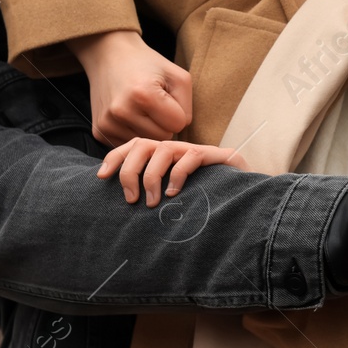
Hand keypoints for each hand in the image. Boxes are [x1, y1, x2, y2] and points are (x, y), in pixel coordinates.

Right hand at [67, 29, 192, 145]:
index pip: (178, 125)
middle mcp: (122, 111)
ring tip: (140, 108)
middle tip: (153, 103)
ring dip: (148, 128)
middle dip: (163, 122)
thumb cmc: (148, 65)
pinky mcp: (99, 132)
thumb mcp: (178, 77)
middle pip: (162, 137)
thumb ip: (187, 107)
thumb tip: (177, 133)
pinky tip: (128, 114)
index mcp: (144, 95)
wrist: (109, 55)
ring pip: (146, 143)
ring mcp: (108, 123)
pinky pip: (130, 145)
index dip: (177, 111)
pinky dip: (133, 132)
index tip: (166, 97)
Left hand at [98, 138, 249, 206]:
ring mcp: (196, 152)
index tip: (101, 176)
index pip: (133, 146)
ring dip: (152, 177)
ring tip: (154, 202)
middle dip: (130, 171)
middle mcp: (177, 149)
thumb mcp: (172, 199)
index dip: (115, 158)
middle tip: (131, 199)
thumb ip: (152, 195)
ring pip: (164, 149)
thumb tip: (122, 203)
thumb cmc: (206, 201)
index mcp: (163, 156)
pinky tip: (174, 193)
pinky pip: (191, 157)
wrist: (247, 199)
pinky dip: (178, 175)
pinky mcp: (217, 157)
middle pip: (143, 145)